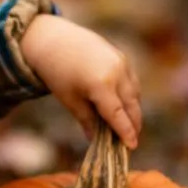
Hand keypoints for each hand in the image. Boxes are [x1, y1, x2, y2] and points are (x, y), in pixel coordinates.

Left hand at [19, 14, 141, 148]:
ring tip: (129, 125)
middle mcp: (116, 72)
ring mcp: (122, 62)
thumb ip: (86, 120)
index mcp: (101, 85)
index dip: (126, 132)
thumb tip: (95, 140)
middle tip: (131, 140)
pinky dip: (130, 94)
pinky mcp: (121, 56)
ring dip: (134, 109)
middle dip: (133, 124)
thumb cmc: (57, 73)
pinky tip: (125, 105)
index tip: (132, 147)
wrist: (53, 39)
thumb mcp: (70, 100)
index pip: (119, 115)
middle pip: (131, 105)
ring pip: (134, 93)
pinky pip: (131, 80)